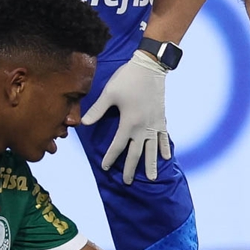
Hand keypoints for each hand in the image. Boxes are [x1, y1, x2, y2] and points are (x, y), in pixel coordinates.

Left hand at [82, 50, 169, 183]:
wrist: (150, 66)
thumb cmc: (127, 79)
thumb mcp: (109, 93)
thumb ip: (97, 110)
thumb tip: (84, 123)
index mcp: (129, 122)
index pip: (118, 145)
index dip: (111, 157)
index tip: (105, 168)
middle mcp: (143, 127)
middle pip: (136, 153)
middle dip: (131, 168)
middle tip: (127, 182)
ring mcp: (154, 124)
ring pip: (153, 149)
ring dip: (151, 164)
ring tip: (152, 178)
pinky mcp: (162, 119)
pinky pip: (164, 137)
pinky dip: (164, 148)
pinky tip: (166, 158)